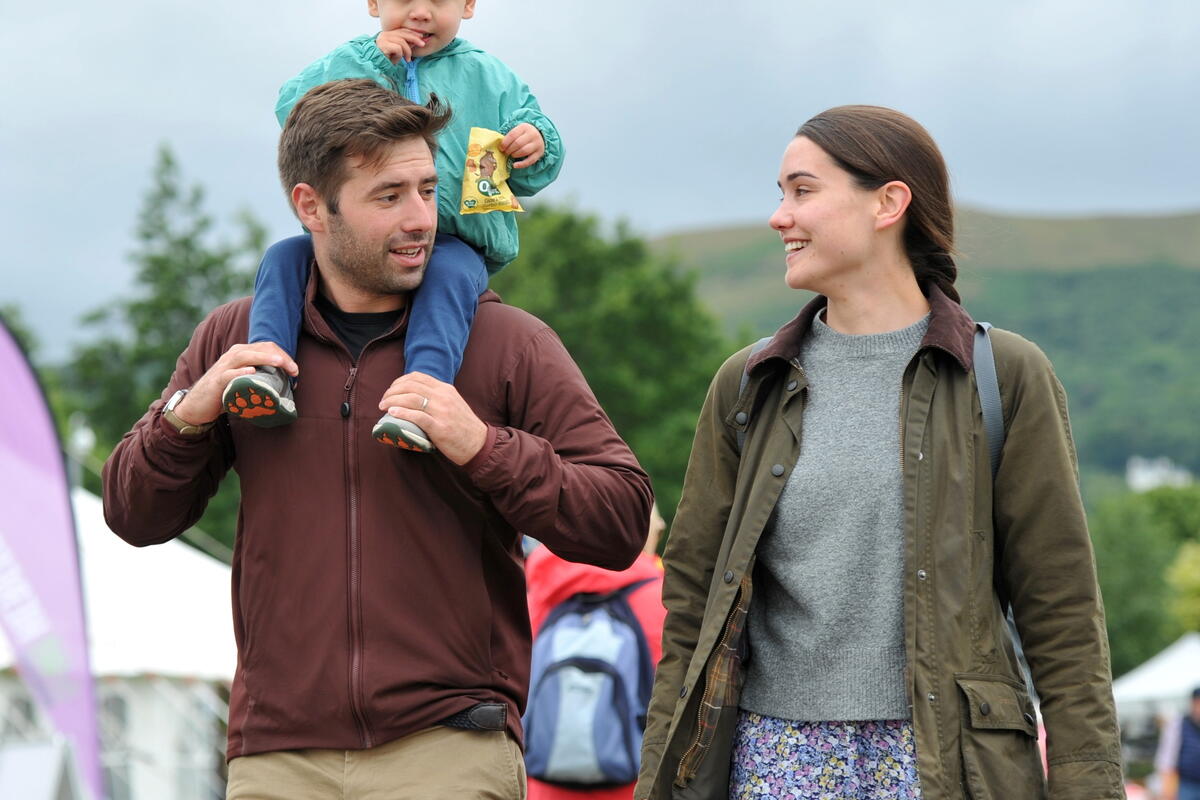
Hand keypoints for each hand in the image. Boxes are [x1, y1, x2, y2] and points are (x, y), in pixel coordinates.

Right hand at [174, 343, 297, 424]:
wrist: (198, 405)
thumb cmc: (225, 393)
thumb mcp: (245, 381)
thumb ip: (261, 378)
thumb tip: (285, 385)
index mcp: (242, 353)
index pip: (266, 347)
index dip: (283, 356)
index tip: (295, 372)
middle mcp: (233, 355)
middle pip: (259, 349)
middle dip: (279, 357)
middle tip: (294, 370)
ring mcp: (224, 367)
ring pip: (245, 356)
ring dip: (263, 358)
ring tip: (279, 363)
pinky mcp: (217, 381)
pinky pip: (228, 374)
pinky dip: (240, 371)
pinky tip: (251, 371)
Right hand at [375, 29, 426, 62]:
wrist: (376, 66)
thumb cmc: (387, 60)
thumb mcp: (399, 51)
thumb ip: (407, 44)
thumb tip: (419, 41)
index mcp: (388, 34)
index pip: (402, 30)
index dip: (413, 33)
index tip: (421, 37)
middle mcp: (385, 34)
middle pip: (403, 33)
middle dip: (415, 39)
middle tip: (422, 44)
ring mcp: (383, 39)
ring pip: (402, 41)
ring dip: (407, 51)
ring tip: (408, 59)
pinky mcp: (383, 45)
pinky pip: (398, 48)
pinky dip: (400, 55)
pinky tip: (397, 60)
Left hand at [378, 372, 487, 465]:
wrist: (478, 444)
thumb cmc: (463, 426)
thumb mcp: (453, 404)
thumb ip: (437, 398)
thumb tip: (414, 398)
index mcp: (446, 389)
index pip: (418, 377)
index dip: (399, 381)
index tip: (391, 390)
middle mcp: (443, 397)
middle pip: (411, 386)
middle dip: (392, 391)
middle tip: (383, 401)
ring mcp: (442, 412)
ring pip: (411, 398)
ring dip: (392, 401)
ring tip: (383, 407)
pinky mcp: (440, 427)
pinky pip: (417, 416)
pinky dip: (402, 413)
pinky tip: (392, 414)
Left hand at [501, 123, 544, 168]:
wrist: (539, 135)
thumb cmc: (523, 135)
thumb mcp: (518, 131)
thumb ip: (510, 137)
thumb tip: (500, 146)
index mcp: (524, 127)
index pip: (513, 135)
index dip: (505, 143)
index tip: (501, 148)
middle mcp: (532, 134)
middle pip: (518, 143)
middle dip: (509, 149)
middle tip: (505, 152)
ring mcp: (537, 144)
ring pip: (524, 151)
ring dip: (515, 155)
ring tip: (511, 155)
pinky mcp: (539, 153)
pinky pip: (530, 160)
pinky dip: (522, 164)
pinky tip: (515, 165)